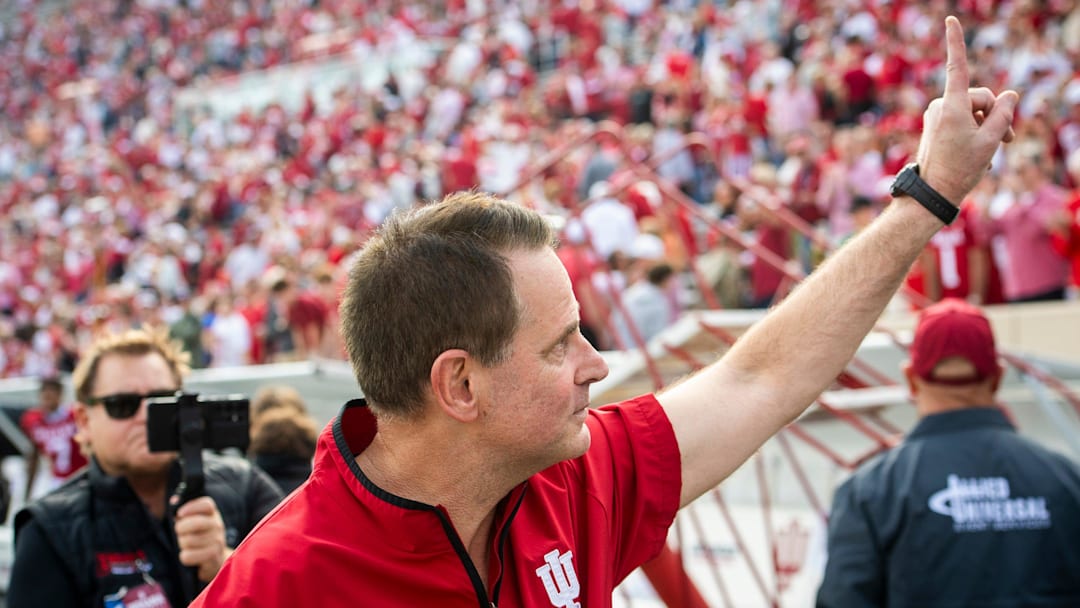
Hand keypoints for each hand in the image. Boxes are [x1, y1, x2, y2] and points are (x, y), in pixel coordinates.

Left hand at [174, 496, 230, 581]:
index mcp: (212, 513)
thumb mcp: (194, 521)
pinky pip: (188, 556)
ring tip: (188, 545)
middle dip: (181, 528)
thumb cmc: (199, 536)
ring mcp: (217, 541)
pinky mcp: (213, 556)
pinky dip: (185, 557)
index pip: (206, 504)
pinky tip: (191, 555)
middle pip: (195, 523)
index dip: (191, 507)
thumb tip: (174, 500)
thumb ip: (183, 512)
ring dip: (182, 544)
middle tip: (180, 531)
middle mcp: (217, 525)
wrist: (216, 558)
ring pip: (188, 541)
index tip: (180, 513)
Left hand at [915, 16, 1018, 205]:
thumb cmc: (961, 168)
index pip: (957, 66)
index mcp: (952, 105)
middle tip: (1009, 139)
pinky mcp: (935, 124)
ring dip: (986, 125)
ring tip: (993, 150)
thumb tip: (1009, 95)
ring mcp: (936, 115)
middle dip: (996, 114)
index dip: (956, 42)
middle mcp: (941, 106)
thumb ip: (1003, 113)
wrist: (933, 193)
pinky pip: (962, 120)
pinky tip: (978, 152)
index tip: (950, 20)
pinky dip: (973, 131)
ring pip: (972, 110)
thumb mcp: (992, 140)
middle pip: (979, 98)